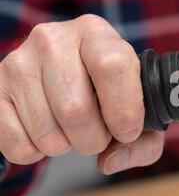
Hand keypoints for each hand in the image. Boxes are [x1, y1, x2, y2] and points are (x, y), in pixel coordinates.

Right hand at [0, 14, 163, 173]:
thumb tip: (109, 161)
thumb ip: (144, 143)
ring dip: (67, 146)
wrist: (72, 78)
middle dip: (94, 139)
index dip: (124, 110)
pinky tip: (47, 131)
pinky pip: (17, 144)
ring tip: (73, 129)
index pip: (111, 66)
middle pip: (75, 108)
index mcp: (96, 34)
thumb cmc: (112, 94)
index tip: (127, 132)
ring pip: (47, 133)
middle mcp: (53, 40)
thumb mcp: (142, 112)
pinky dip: (37, 152)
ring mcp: (18, 63)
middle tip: (99, 134)